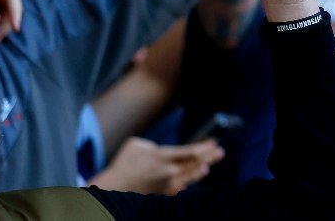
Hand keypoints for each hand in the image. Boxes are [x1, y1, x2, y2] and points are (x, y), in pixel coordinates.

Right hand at [89, 137, 224, 194]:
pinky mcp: (163, 194)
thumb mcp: (135, 145)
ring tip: (207, 167)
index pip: (189, 151)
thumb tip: (159, 150)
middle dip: (208, 157)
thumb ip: (151, 144)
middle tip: (220, 152)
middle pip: (193, 164)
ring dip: (201, 171)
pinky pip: (179, 189)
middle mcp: (168, 171)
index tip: (213, 142)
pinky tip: (191, 181)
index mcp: (162, 156)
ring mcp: (166, 184)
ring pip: (189, 178)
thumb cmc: (123, 164)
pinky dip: (186, 184)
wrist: (114, 188)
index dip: (203, 146)